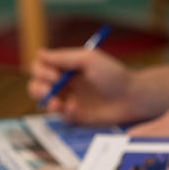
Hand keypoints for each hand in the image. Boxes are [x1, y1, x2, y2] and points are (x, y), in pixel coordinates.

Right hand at [28, 48, 152, 124]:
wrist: (132, 97)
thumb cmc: (113, 75)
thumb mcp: (88, 59)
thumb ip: (63, 57)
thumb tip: (39, 52)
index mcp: (67, 67)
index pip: (41, 67)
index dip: (41, 71)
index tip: (55, 75)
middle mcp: (66, 83)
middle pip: (37, 85)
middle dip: (39, 88)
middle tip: (53, 90)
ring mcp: (71, 100)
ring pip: (45, 102)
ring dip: (47, 102)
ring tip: (58, 103)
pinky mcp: (78, 116)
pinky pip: (62, 117)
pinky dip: (66, 112)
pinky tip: (76, 108)